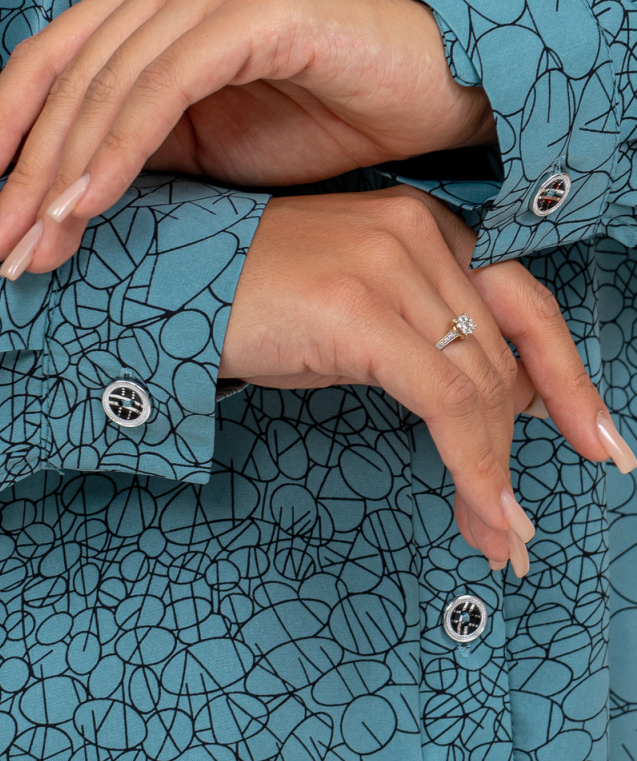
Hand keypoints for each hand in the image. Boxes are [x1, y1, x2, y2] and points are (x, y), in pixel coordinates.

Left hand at [0, 0, 494, 273]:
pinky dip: (118, 149)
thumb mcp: (208, 149)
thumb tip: (50, 202)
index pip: (50, 64)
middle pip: (64, 77)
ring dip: (59, 172)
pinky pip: (161, 87)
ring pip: (104, 86)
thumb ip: (133, 154)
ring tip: (31, 244)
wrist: (431, 101)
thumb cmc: (325, 124)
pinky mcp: (249, 11)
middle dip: (19, 171)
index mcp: (151, 4)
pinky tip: (87, 204)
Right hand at [220, 187, 618, 570]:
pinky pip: (444, 402)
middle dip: (526, 444)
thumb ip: (428, 346)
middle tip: (520, 524)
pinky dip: (472, 465)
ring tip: (497, 535)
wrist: (166, 287)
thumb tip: (501, 404)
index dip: (567, 378)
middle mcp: (417, 233)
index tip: (596, 438)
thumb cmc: (252, 307)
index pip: (524, 304)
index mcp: (424, 226)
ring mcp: (389, 265)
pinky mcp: (360, 309)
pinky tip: (480, 509)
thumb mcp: (355, 319)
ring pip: (480, 384)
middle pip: (505, 354)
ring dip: (496, 472)